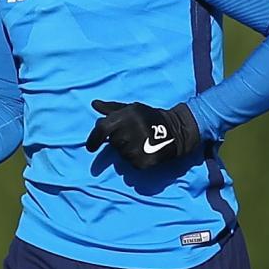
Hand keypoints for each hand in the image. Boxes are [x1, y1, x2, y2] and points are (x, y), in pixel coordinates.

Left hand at [84, 99, 199, 169]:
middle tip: (133, 136)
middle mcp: (133, 130)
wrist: (177, 130)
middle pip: (113, 143)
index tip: (91, 148)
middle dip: (119, 141)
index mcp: (128, 115)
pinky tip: (146, 151)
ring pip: (122, 155)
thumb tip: (94, 104)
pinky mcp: (146, 160)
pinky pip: (132, 164)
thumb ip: (111, 108)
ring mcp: (140, 146)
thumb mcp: (132, 108)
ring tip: (141, 143)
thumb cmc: (150, 117)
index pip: (102, 128)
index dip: (94, 139)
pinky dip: (136, 160)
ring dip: (127, 151)